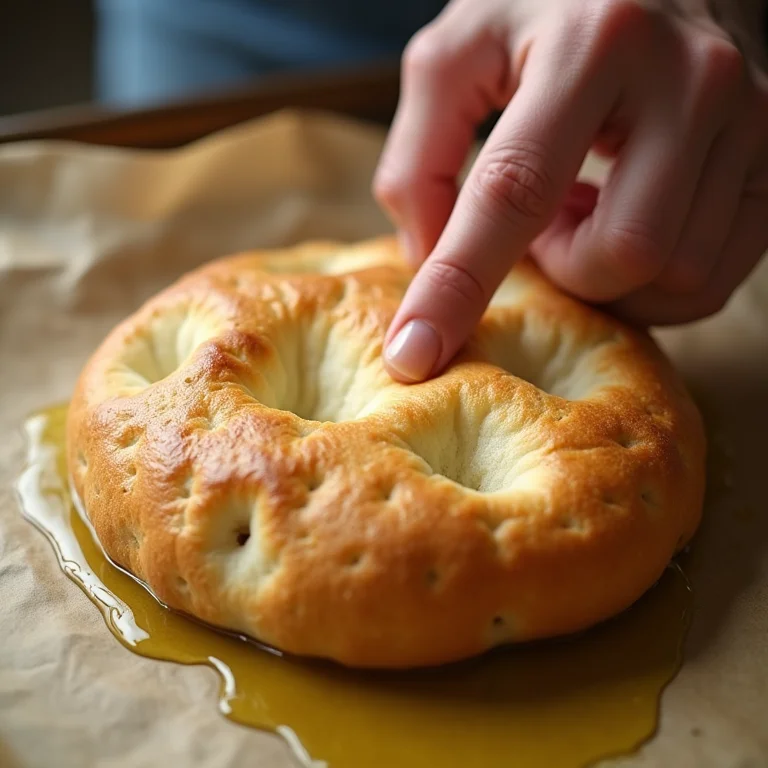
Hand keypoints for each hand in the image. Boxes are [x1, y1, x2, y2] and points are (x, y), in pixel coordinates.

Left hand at [374, 0, 767, 381]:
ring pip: (674, 275)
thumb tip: (426, 261)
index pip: (515, 192)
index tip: (415, 356)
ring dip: (606, 270)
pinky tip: (627, 218)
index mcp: (592, 44)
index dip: (458, 286)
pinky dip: (652, 278)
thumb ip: (418, 157)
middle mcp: (691, 78)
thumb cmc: (547, 15)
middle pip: (621, 253)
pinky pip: (711, 279)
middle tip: (544, 222)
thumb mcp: (458, 56)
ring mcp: (750, 121)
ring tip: (588, 208)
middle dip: (563, 267)